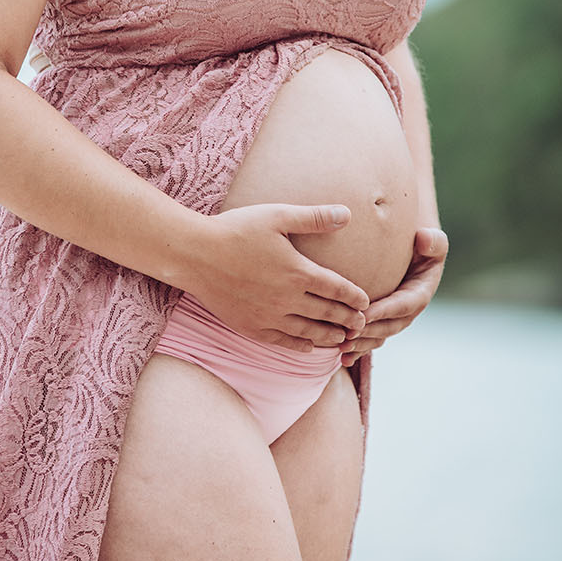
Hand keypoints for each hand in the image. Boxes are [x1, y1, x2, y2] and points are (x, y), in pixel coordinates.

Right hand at [185, 202, 370, 352]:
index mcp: (298, 271)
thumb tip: (347, 214)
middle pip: (328, 314)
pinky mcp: (251, 327)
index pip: (337, 289)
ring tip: (342, 338)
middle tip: (362, 325)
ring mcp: (269, 316)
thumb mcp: (277, 216)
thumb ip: (313, 218)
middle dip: (348, 320)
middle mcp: (287, 299)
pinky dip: (300, 345)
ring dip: (329, 336)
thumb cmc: (236, 229)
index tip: (366, 302)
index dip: (355, 297)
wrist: (195, 254)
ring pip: (309, 332)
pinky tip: (308, 346)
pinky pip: (283, 342)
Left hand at [339, 226, 448, 366]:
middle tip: (347, 336)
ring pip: (378, 337)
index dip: (384, 311)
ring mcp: (394, 319)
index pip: (402, 305)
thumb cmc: (421, 243)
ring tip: (341, 350)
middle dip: (368, 333)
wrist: (413, 251)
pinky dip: (357, 350)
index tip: (363, 315)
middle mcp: (407, 312)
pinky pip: (370, 339)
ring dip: (360, 345)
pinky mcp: (381, 322)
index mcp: (420, 293)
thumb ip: (433, 241)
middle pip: (388, 327)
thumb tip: (425, 238)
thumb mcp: (432, 241)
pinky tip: (341, 359)